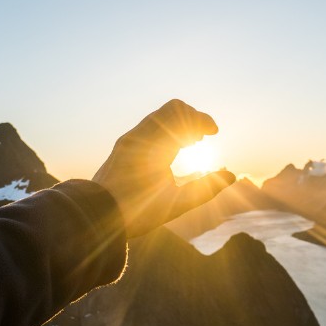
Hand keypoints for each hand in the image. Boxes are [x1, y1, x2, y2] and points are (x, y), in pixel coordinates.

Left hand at [93, 100, 235, 237]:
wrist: (94, 216)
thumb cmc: (135, 213)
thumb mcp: (175, 205)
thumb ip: (205, 189)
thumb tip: (231, 176)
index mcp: (153, 146)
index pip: (183, 115)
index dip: (203, 120)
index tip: (214, 133)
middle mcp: (139, 137)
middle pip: (172, 110)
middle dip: (192, 119)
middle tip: (204, 138)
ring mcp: (129, 140)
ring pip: (159, 117)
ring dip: (178, 124)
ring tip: (191, 144)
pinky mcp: (123, 147)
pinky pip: (148, 127)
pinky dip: (165, 130)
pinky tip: (172, 150)